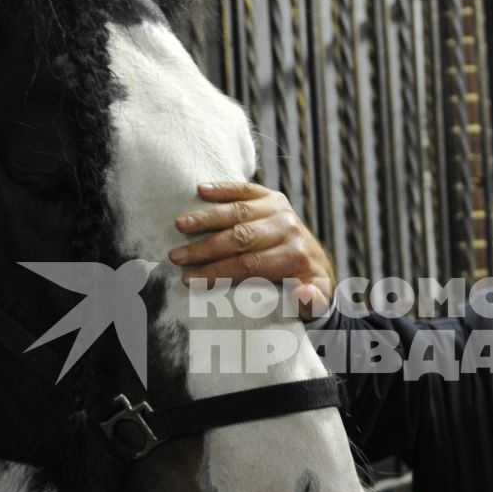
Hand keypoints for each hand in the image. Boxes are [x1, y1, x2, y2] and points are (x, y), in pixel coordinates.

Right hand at [169, 182, 335, 317]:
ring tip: (180, 225)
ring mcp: (279, 209)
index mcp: (295, 256)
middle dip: (205, 248)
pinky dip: (222, 188)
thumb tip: (302, 295)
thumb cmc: (306, 287)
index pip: (249, 264)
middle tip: (176, 257)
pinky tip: (200, 190)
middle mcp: (288, 229)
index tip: (190, 280)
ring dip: (206, 218)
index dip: (218, 272)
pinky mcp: (272, 197)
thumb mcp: (316, 302)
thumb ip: (312, 303)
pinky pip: (245, 190)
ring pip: (238, 211)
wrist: (316, 262)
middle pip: (240, 237)